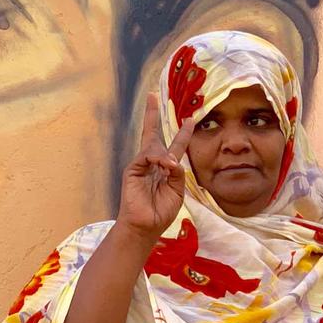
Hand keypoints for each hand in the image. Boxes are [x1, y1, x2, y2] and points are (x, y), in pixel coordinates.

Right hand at [116, 93, 194, 240]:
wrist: (146, 226)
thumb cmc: (161, 212)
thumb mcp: (177, 190)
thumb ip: (178, 173)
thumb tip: (172, 159)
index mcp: (165, 169)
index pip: (174, 146)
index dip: (182, 132)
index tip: (189, 119)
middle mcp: (152, 164)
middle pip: (152, 134)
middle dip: (152, 114)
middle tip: (152, 95)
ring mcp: (140, 165)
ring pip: (153, 146)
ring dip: (164, 154)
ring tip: (170, 166)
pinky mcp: (132, 170)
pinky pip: (146, 156)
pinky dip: (157, 159)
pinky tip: (165, 166)